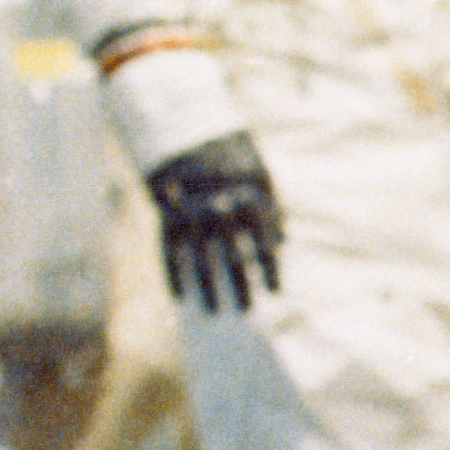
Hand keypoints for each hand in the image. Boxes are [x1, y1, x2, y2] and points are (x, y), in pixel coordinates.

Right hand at [147, 134, 282, 313]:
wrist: (187, 137)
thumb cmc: (233, 162)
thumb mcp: (261, 179)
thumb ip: (273, 211)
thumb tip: (284, 245)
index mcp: (250, 202)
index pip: (265, 246)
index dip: (271, 272)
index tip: (276, 294)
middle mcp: (221, 213)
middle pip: (234, 260)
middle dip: (242, 288)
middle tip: (248, 312)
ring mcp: (191, 217)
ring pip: (201, 264)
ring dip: (209, 291)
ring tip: (215, 312)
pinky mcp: (165, 220)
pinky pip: (169, 256)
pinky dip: (174, 279)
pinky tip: (179, 299)